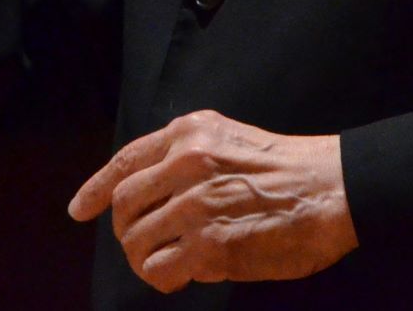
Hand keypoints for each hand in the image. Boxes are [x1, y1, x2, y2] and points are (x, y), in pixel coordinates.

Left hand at [67, 110, 357, 293]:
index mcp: (188, 134)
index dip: (96, 189)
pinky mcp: (211, 246)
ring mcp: (196, 206)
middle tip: (140, 244)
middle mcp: (185, 164)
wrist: (333, 189)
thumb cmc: (288, 168)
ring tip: (164, 263)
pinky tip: (178, 277)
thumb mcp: (229, 139)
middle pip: (125, 204)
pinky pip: (162, 269)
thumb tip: (154, 195)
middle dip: (125, 230)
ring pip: (137, 241)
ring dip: (143, 258)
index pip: (125, 161)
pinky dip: (162, 278)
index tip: (79, 209)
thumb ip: (188, 158)